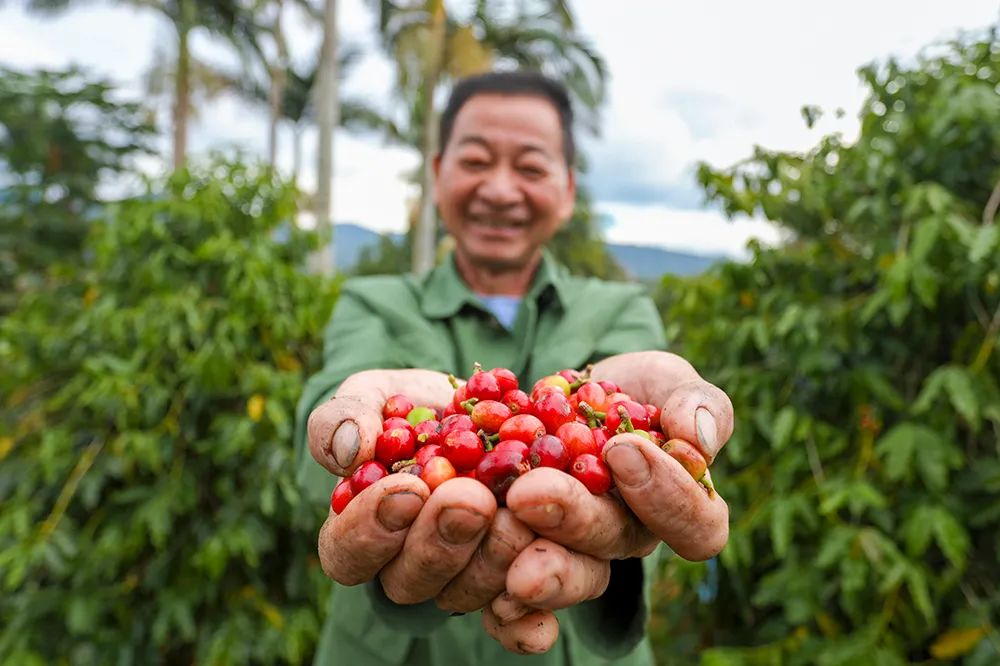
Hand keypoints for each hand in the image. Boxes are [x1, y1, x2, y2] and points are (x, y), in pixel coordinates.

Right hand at [308, 369, 534, 611]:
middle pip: (411, 581)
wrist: (484, 406)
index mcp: (360, 530)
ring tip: (517, 510)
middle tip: (473, 499)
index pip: (348, 551)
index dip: (372, 530)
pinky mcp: (514, 577)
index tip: (407, 490)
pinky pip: (519, 615)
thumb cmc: (411, 406)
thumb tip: (350, 450)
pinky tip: (544, 616)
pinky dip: (529, 619)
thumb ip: (344, 418)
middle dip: (442, 540)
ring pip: (468, 594)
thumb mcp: (371, 396)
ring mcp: (463, 578)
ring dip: (493, 558)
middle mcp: (409, 566)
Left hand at [480, 350, 733, 652]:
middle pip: (610, 545)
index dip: (666, 499)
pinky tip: (488, 595)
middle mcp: (625, 537)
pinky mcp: (524, 554)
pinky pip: (516, 594)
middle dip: (573, 520)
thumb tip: (695, 437)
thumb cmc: (635, 391)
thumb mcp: (668, 380)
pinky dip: (505, 606)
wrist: (570, 398)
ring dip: (533, 559)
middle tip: (529, 492)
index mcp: (677, 508)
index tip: (623, 450)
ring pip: (563, 572)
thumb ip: (697, 404)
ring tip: (499, 523)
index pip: (695, 526)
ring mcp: (575, 551)